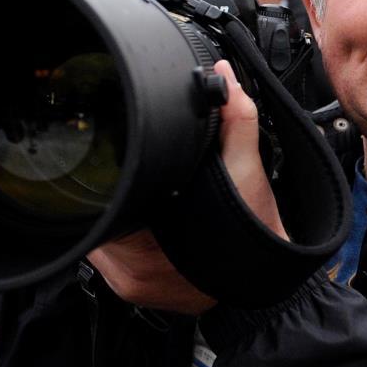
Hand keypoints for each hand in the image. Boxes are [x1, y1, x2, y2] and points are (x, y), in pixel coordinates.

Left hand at [85, 60, 285, 312]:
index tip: (126, 163)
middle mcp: (132, 274)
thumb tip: (224, 77)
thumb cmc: (258, 233)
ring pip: (101, 236)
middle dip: (114, 194)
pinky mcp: (134, 289)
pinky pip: (113, 253)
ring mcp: (130, 284)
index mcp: (144, 251)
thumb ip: (235, 122)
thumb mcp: (248, 173)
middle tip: (141, 177)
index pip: (100, 208)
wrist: (271, 275)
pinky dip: (123, 232)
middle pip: (96, 219)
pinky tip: (148, 221)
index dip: (110, 180)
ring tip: (147, 199)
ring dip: (116, 213)